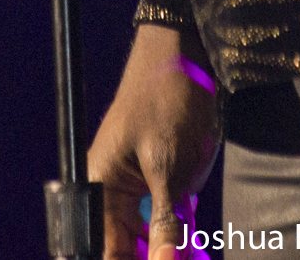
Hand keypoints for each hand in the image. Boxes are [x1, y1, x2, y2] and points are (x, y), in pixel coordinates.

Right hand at [87, 24, 220, 259]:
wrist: (189, 60)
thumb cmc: (164, 99)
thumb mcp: (165, 164)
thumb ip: (164, 220)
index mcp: (101, 188)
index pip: (109, 250)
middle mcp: (116, 194)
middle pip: (129, 249)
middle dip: (156, 257)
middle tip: (182, 257)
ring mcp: (142, 190)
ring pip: (153, 241)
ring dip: (173, 250)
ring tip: (193, 253)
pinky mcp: (166, 185)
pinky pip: (171, 223)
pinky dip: (185, 239)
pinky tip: (197, 248)